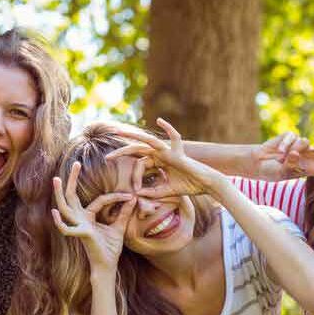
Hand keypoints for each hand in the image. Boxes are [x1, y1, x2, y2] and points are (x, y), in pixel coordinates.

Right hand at [52, 162, 135, 273]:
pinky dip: (60, 222)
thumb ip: (124, 213)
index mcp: (88, 217)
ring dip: (60, 194)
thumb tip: (133, 198)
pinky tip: (55, 212)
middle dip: (72, 180)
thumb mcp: (119, 227)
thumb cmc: (111, 249)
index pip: (98, 200)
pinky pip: (67, 229)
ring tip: (56, 179)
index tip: (130, 195)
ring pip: (66, 207)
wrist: (108, 266)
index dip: (115, 197)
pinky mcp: (82, 235)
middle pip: (72, 197)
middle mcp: (80, 220)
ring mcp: (79, 227)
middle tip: (75, 163)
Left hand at [106, 118, 225, 198]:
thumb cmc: (189, 186)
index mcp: (158, 162)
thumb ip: (153, 192)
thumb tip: (138, 194)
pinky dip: (169, 127)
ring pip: (148, 141)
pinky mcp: (177, 152)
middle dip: (122, 153)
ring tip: (118, 133)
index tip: (133, 189)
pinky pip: (174, 137)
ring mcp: (168, 151)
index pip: (140, 165)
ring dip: (133, 136)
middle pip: (138, 150)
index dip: (134, 177)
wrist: (206, 184)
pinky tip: (159, 120)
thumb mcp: (166, 191)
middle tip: (107, 158)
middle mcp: (161, 154)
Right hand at [252, 133, 313, 181]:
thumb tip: (296, 151)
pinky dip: (283, 145)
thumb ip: (291, 163)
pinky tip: (277, 151)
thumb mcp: (283, 172)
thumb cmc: (273, 171)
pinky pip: (291, 138)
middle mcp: (309, 156)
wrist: (259, 162)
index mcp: (311, 169)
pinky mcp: (291, 136)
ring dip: (291, 149)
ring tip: (280, 158)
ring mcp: (301, 145)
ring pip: (303, 142)